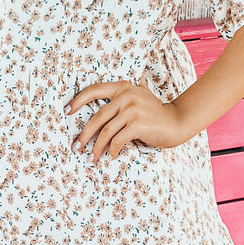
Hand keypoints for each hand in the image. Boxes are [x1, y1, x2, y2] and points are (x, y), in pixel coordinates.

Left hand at [64, 81, 189, 160]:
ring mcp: (132, 110)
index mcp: (122, 87)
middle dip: (84, 135)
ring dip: (97, 147)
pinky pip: (118, 140)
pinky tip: (112, 156)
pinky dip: (113, 150)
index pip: (94, 90)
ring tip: (92, 157)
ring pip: (105, 131)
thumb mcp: (137, 98)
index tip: (67, 112)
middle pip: (97, 117)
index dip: (77, 101)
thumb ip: (120, 100)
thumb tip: (95, 117)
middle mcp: (126, 95)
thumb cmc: (154, 114)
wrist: (176, 121)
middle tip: (76, 147)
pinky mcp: (138, 124)